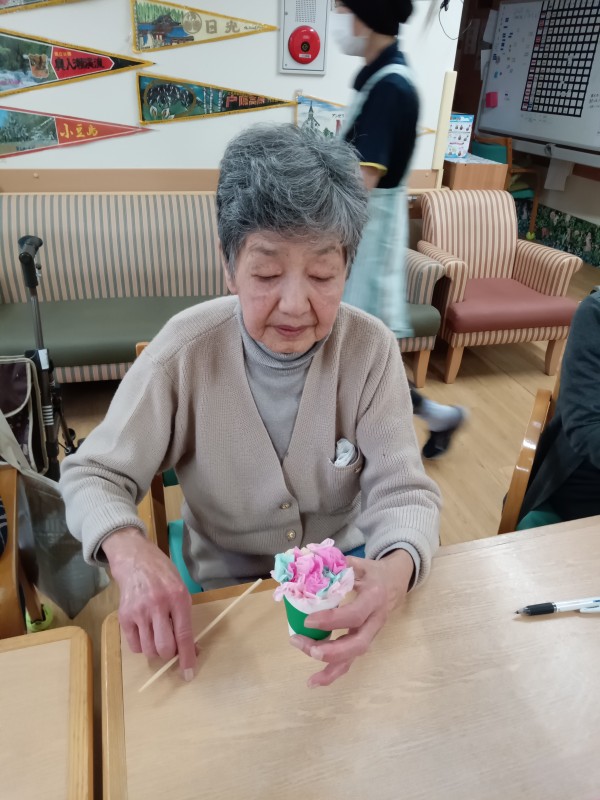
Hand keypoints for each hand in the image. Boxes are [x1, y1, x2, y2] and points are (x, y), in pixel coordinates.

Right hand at [102, 527, 195, 678]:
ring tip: (158, 636)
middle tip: (172, 646)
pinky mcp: (124, 616)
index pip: (184, 634)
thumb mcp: (181, 590)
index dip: (188, 656)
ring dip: (156, 650)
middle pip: (164, 647)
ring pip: (149, 650)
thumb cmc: (163, 575)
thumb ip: (185, 617)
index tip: (189, 672)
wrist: (136, 560)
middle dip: (171, 654)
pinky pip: (134, 646)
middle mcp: (158, 605)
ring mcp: (138, 611)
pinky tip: (145, 632)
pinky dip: (142, 646)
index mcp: (177, 597)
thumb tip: (192, 648)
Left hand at [289, 550, 413, 687]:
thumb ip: (338, 565)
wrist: (396, 581)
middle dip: (332, 651)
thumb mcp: (360, 563)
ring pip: (354, 656)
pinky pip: (351, 660)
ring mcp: (371, 634)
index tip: (308, 620)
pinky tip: (315, 681)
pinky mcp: (364, 641)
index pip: (354, 614)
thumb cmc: (374, 572)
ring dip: (331, 667)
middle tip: (307, 647)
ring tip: (310, 679)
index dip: (332, 620)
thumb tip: (310, 565)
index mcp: (373, 598)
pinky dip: (334, 672)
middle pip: (357, 644)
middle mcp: (375, 621)